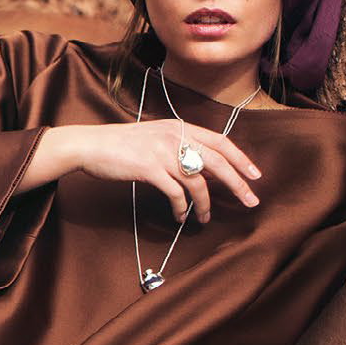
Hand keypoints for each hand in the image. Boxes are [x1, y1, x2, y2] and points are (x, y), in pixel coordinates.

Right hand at [25, 121, 259, 222]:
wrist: (90, 145)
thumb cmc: (120, 144)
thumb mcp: (154, 136)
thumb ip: (178, 146)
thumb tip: (202, 168)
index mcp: (179, 127)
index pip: (220, 142)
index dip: (241, 159)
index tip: (255, 175)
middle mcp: (175, 136)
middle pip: (217, 161)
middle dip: (238, 183)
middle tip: (250, 201)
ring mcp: (162, 152)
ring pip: (197, 181)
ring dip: (205, 203)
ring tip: (205, 218)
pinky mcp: (149, 169)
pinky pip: (175, 193)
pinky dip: (182, 207)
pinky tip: (181, 216)